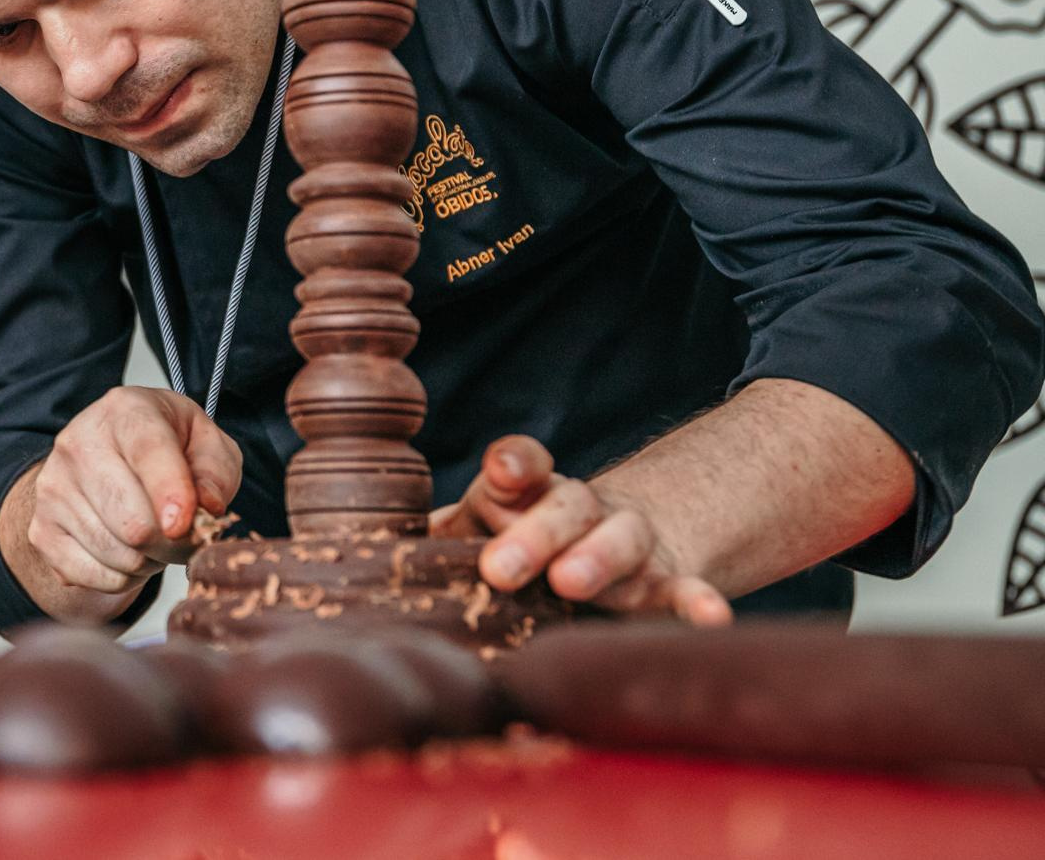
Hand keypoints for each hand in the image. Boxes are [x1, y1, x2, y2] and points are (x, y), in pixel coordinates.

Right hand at [5, 386, 242, 602]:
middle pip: (133, 522)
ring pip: (119, 555)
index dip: (170, 493)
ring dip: (151, 559)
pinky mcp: (41, 530)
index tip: (184, 523)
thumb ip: (216, 472)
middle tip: (184, 533)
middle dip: (173, 542)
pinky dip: (124, 577)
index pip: (147, 452)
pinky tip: (127, 550)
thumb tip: (206, 508)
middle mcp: (79, 444)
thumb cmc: (166, 449)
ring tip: (154, 535)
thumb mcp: (206, 444)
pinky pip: (96, 578)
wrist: (105, 457)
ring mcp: (54, 489)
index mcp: (125, 410)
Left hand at [430, 435, 732, 625]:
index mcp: (531, 491)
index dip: (513, 465)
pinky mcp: (665, 583)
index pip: (523, 467)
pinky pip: (683, 592)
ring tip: (572, 582)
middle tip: (499, 568)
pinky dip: (697, 605)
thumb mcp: (484, 527)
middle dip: (534, 535)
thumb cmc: (524, 535)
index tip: (500, 470)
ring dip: (597, 559)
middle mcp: (582, 508)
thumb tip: (374, 551)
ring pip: (621, 541)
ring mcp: (628, 542)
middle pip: (565, 508)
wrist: (614, 539)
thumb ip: (440, 535)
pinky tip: (711, 619)